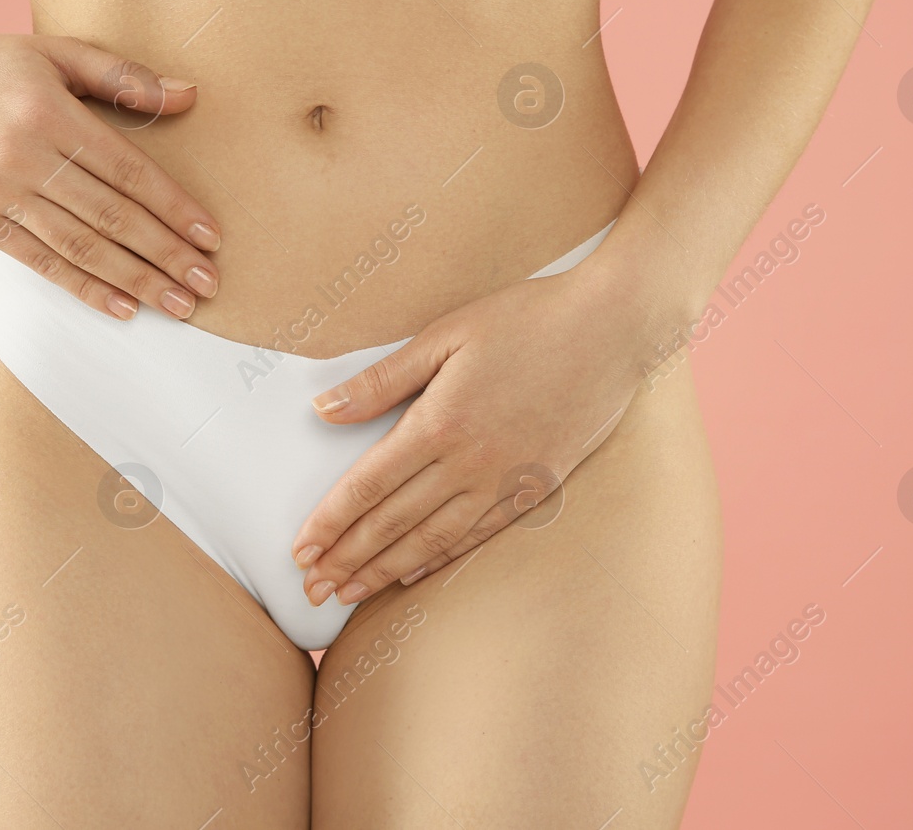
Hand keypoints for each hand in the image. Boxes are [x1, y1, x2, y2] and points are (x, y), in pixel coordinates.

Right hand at [0, 27, 222, 319]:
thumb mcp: (58, 52)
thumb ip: (124, 77)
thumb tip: (191, 95)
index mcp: (50, 112)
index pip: (128, 171)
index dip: (173, 208)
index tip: (211, 239)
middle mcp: (23, 154)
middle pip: (109, 216)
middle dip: (164, 255)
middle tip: (206, 286)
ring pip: (78, 246)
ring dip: (133, 280)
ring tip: (176, 304)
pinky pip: (38, 261)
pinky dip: (83, 287)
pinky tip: (122, 306)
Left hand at [290, 257, 659, 605]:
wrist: (613, 328)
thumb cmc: (526, 319)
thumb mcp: (446, 335)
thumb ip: (383, 380)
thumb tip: (323, 410)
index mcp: (440, 422)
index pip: (368, 487)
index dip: (329, 523)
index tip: (299, 551)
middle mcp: (470, 462)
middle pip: (393, 523)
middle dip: (346, 560)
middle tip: (310, 590)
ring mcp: (506, 479)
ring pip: (432, 540)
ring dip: (384, 571)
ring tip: (349, 593)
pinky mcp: (537, 486)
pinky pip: (478, 534)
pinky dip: (440, 559)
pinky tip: (412, 573)